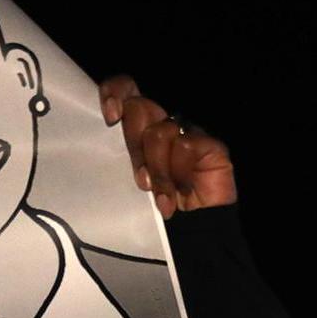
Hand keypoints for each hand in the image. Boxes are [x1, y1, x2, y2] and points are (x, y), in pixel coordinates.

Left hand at [100, 76, 235, 219]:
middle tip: (141, 181)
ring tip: (161, 197)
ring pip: (158, 133)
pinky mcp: (209, 143)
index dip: (114, 93)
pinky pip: (185, 146)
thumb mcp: (133, 177)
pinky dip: (179, 174)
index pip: (125, 90)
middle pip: (138, 108)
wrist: (196, 228)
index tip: (110, 117)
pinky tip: (182, 192)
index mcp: (140, 125)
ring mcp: (187, 130)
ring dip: (157, 171)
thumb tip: (106, 135)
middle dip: (135, 148)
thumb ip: (121, 155)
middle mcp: (163, 122)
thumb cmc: (160, 202)